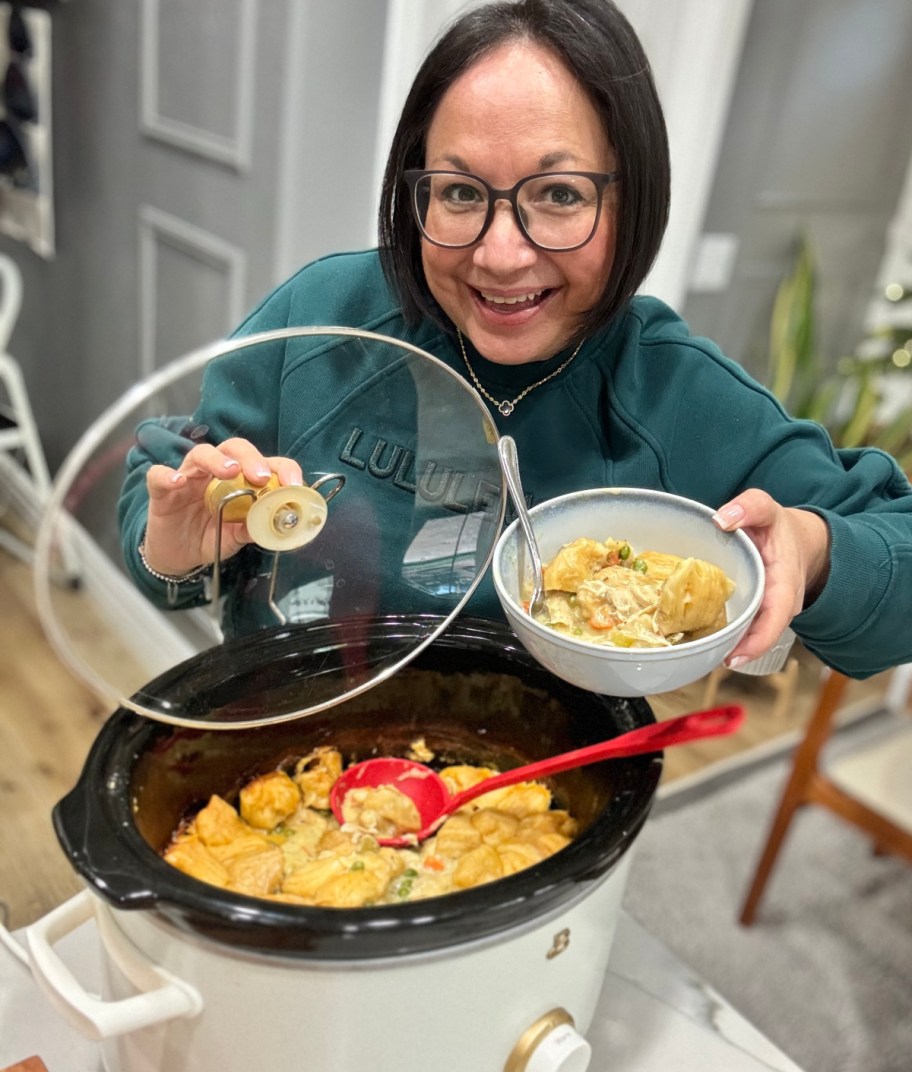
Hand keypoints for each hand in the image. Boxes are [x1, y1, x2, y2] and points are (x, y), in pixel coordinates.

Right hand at [142, 438, 303, 575]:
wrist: (177, 556)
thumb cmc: (209, 538)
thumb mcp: (236, 537)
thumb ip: (254, 528)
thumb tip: (278, 524)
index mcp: (239, 480)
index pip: (264, 463)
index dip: (281, 469)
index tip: (294, 484)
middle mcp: (214, 473)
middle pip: (233, 448)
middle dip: (250, 457)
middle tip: (260, 476)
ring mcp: (188, 478)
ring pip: (200, 454)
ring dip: (216, 460)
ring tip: (230, 471)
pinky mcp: (162, 491)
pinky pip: (159, 475)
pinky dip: (167, 475)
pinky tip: (178, 482)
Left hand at [712, 488, 829, 666]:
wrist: (796, 539)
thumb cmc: (778, 528)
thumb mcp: (766, 510)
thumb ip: (749, 507)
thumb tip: (722, 519)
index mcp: (784, 587)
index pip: (774, 622)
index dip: (755, 643)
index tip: (732, 658)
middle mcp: (777, 607)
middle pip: (756, 635)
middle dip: (732, 650)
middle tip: (700, 657)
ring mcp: (765, 612)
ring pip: (746, 634)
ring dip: (724, 644)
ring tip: (695, 651)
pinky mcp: (754, 612)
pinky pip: (740, 625)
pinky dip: (722, 631)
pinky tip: (697, 635)